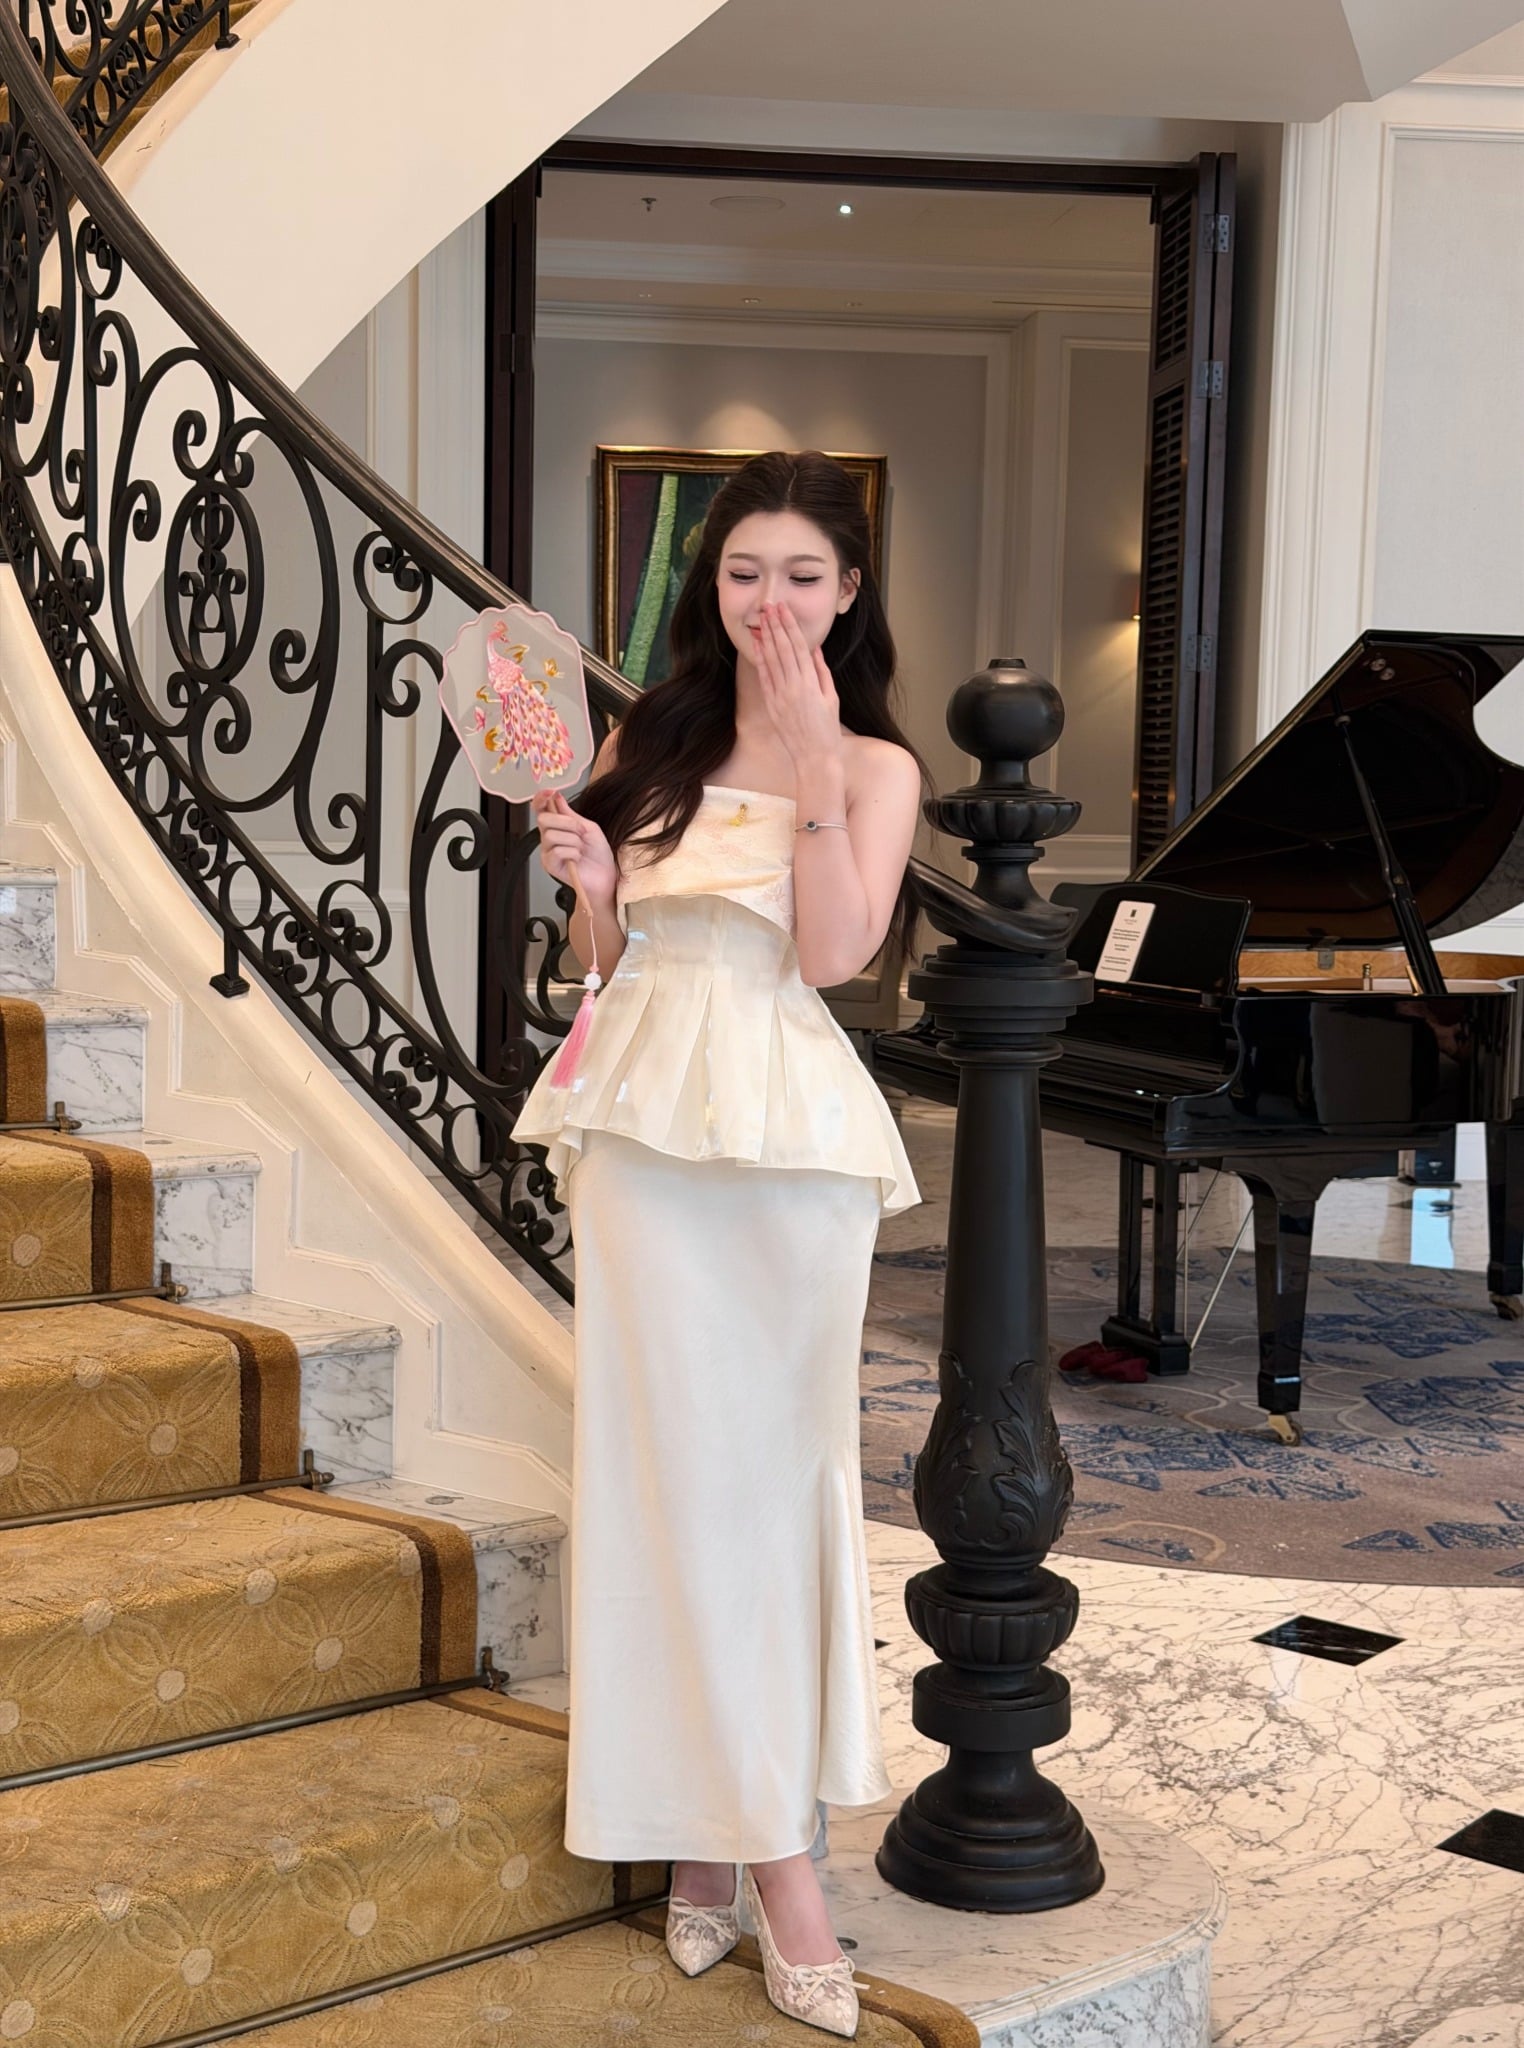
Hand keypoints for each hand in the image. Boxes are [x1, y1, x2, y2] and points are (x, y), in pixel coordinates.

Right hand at [531, 791, 617, 901]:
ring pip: (552, 835)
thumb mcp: (589, 828)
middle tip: (581, 832)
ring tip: (581, 849)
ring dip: (573, 840)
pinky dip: (572, 853)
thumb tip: (557, 797)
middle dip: (566, 822)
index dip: (542, 799)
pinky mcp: (550, 865)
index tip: (550, 792)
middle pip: (543, 819)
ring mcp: (548, 852)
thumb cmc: (599, 855)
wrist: (606, 876)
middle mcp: (550, 838)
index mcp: (558, 827)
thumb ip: (571, 814)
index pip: (541, 809)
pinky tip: (577, 859)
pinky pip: (557, 851)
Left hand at [756, 603, 843, 771]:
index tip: (785, 609)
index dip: (790, 626)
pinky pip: (765, 677)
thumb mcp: (831, 697)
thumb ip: (821, 671)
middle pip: (783, 648)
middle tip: (770, 605)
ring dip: (767, 636)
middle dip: (776, 625)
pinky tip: (757, 644)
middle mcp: (794, 687)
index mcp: (811, 683)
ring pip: (772, 659)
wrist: (814, 758)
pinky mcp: (772, 705)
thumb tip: (814, 648)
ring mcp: (780, 696)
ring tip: (762, 618)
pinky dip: (760, 658)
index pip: (799, 647)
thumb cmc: (827, 729)